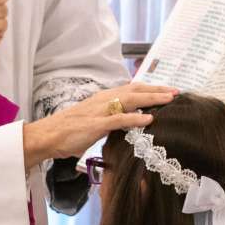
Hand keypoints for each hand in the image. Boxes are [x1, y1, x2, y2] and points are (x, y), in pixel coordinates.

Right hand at [21, 83, 178, 168]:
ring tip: (169, 100)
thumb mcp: (93, 122)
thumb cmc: (68, 131)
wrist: (47, 136)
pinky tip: (149, 118)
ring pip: (130, 100)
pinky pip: (119, 119)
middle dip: (157, 90)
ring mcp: (100, 111)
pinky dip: (135, 118)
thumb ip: (109, 120)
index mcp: (103, 98)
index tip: (167, 91)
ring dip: (152, 99)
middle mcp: (103, 100)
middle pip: (135, 90)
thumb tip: (126, 124)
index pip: (131, 89)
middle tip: (176, 92)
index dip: (150, 89)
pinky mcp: (96, 124)